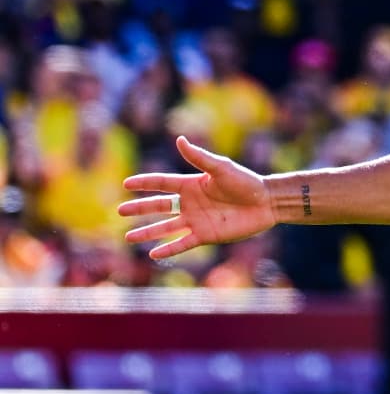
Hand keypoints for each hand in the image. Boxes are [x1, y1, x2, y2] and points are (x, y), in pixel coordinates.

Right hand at [120, 136, 275, 260]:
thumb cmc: (246, 182)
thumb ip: (199, 158)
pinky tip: (152, 254)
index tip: (126, 184)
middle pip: (159, 207)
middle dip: (140, 208)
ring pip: (166, 227)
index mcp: (192, 185)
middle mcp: (191, 203)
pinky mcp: (206, 235)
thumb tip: (179, 139)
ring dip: (148, 232)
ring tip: (128, 237)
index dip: (145, 183)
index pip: (162, 183)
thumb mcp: (221, 168)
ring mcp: (197, 220)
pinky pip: (182, 243)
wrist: (266, 203)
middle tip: (120, 211)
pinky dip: (168, 249)